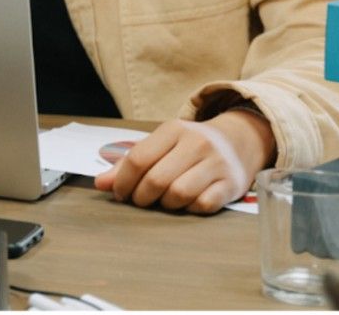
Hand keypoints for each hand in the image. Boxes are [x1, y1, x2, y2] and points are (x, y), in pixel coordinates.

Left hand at [93, 112, 273, 212]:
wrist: (238, 142)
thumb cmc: (188, 147)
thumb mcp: (159, 145)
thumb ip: (129, 163)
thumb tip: (100, 184)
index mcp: (173, 129)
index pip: (138, 158)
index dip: (123, 181)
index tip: (120, 193)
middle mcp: (197, 143)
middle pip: (156, 179)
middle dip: (142, 197)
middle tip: (140, 200)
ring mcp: (217, 163)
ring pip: (179, 194)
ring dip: (166, 204)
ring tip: (164, 200)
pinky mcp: (232, 184)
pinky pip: (203, 205)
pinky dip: (190, 208)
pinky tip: (187, 203)